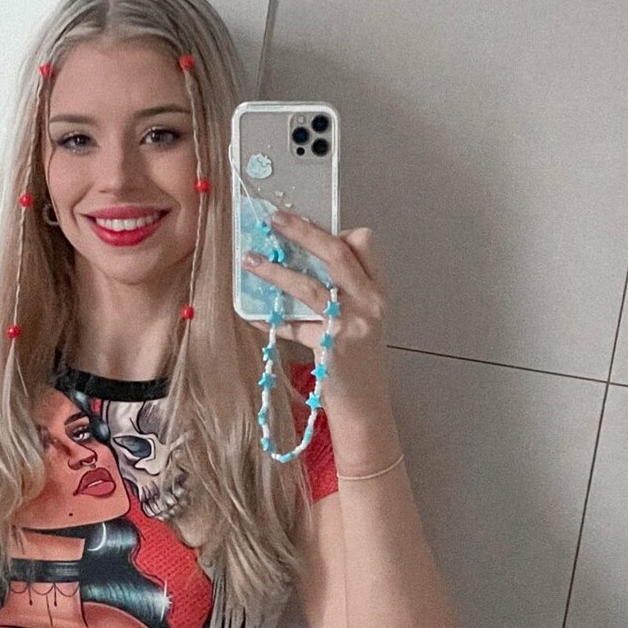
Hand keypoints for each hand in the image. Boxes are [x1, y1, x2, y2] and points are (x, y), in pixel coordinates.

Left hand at [241, 209, 392, 416]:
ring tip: (250, 260)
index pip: (363, 243)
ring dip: (275, 271)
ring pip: (310, 286)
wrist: (366, 408)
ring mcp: (350, 325)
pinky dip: (268, 319)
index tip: (307, 228)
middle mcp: (369, 303)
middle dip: (302, 232)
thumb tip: (301, 262)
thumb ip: (343, 292)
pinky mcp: (330, 347)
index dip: (334, 230)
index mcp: (378, 291)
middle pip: (336, 254)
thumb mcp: (362, 320)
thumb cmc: (358, 363)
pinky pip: (292, 326)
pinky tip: (250, 314)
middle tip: (274, 219)